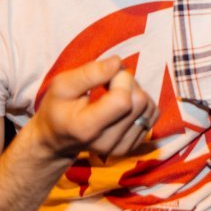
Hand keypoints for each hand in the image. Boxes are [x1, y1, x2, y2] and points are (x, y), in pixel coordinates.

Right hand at [30, 56, 158, 160]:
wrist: (58, 139)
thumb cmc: (58, 107)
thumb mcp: (62, 85)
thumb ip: (89, 73)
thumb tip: (118, 62)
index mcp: (86, 128)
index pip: (122, 101)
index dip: (120, 78)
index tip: (105, 74)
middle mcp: (107, 142)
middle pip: (139, 101)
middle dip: (128, 82)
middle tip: (108, 81)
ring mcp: (122, 147)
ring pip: (149, 106)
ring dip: (135, 91)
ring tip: (114, 92)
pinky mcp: (134, 145)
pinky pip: (152, 114)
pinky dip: (141, 103)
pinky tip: (122, 103)